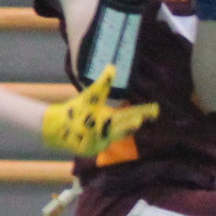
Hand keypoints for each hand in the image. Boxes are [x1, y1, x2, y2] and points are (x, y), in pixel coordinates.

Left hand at [42, 69, 160, 155]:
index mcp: (112, 118)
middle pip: (122, 127)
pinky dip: (88, 135)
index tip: (155, 109)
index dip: (143, 112)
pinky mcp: (87, 148)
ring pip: (105, 136)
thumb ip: (103, 84)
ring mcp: (99, 142)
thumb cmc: (79, 111)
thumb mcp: (92, 96)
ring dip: (108, 130)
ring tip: (102, 122)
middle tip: (138, 121)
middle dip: (129, 125)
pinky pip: (89, 141)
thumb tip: (112, 66)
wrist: (60, 127)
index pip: (130, 114)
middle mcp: (109, 131)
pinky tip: (87, 129)